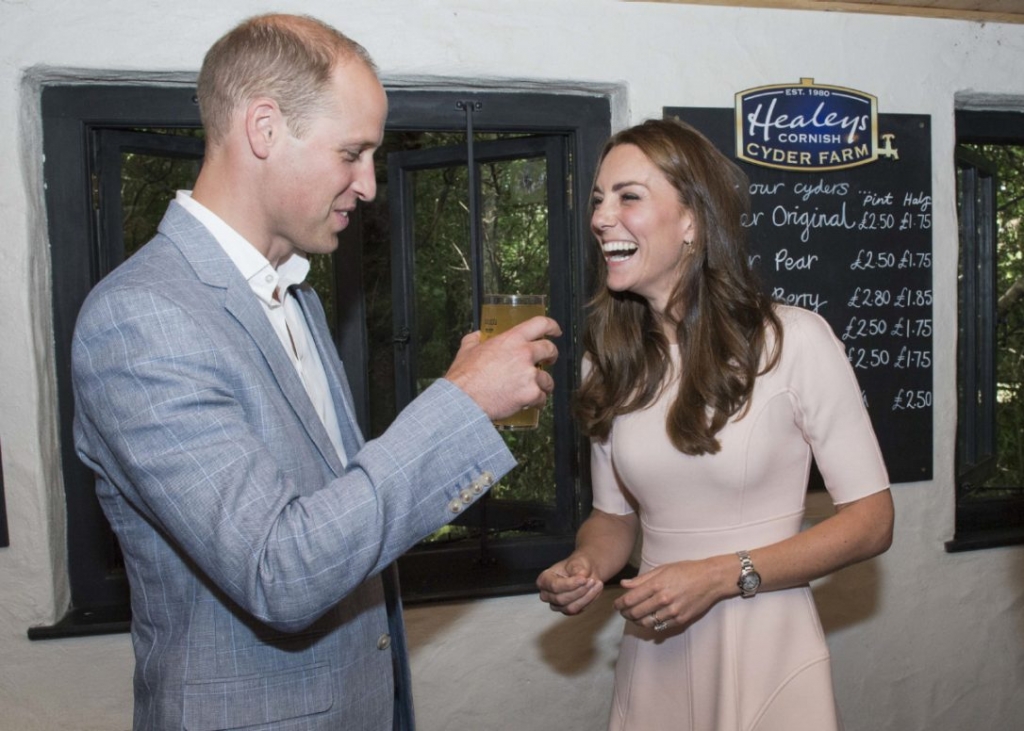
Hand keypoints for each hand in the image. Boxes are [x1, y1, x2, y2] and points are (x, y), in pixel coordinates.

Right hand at [445, 316, 560, 421]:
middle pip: (550, 349)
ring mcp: (529, 374)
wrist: (464, 400)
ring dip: (544, 384)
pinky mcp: (530, 394)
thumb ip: (474, 340)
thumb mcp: (467, 350)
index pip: (540, 324)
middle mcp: (524, 354)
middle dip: (552, 355)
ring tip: (537, 389)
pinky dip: (538, 402)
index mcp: (511, 339)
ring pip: (548, 378)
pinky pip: (541, 398)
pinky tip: (531, 404)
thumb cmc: (464, 376)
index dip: (552, 326)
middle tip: (549, 360)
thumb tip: (477, 335)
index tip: (555, 331)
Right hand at [537, 555, 602, 614]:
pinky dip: (588, 600)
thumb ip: (578, 569)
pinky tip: (595, 590)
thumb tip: (581, 577)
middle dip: (579, 590)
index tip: (584, 578)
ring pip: (570, 607)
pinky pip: (577, 610)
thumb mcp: (577, 562)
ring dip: (586, 597)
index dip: (570, 584)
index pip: (555, 586)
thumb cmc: (576, 566)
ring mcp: (556, 604)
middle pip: (561, 599)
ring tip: (597, 584)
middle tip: (592, 580)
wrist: (583, 572)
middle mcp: (546, 594)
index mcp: (544, 579)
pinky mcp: (566, 610)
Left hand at [613, 559, 726, 632]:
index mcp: (657, 585)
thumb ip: (642, 579)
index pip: (630, 599)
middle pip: (636, 613)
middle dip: (625, 614)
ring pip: (646, 623)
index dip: (619, 604)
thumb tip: (624, 585)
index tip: (615, 605)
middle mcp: (663, 599)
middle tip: (622, 612)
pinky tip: (648, 619)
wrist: (711, 579)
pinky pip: (660, 627)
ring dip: (636, 621)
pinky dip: (650, 625)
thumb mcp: (663, 569)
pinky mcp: (681, 620)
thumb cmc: (686, 570)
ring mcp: (672, 612)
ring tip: (633, 617)